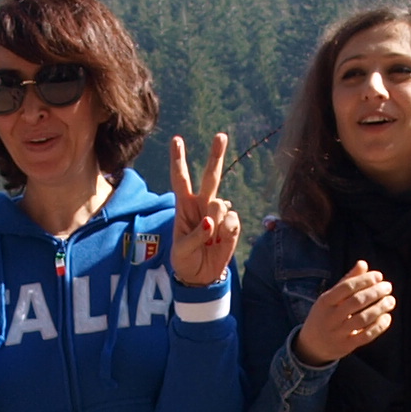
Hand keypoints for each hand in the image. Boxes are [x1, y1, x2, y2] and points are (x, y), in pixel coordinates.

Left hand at [167, 134, 238, 286]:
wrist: (201, 276)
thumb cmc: (185, 259)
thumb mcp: (182, 251)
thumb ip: (195, 236)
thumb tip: (212, 221)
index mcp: (184, 206)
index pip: (181, 179)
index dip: (179, 159)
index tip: (177, 139)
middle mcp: (202, 205)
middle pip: (211, 176)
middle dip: (216, 155)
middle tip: (221, 135)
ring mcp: (219, 214)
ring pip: (221, 204)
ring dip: (214, 222)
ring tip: (209, 240)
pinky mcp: (232, 226)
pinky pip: (232, 222)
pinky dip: (226, 233)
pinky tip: (220, 242)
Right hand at [296, 261, 394, 365]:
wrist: (312, 345)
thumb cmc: (325, 315)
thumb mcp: (330, 298)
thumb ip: (347, 281)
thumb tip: (363, 264)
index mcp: (325, 301)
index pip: (347, 287)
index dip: (365, 280)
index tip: (379, 276)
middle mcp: (330, 317)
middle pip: (357, 302)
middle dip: (375, 292)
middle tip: (388, 287)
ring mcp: (338, 333)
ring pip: (363, 319)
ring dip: (380, 308)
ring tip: (391, 301)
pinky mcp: (346, 346)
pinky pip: (366, 336)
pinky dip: (379, 326)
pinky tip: (387, 317)